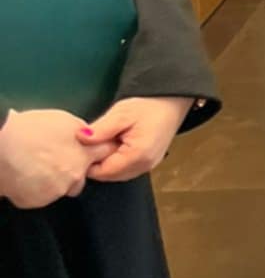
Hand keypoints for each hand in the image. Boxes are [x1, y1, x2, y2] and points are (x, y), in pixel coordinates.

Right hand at [0, 108, 93, 207]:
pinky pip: (42, 195)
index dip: (100, 149)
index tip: (93, 148)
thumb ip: (81, 131)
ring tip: (36, 165)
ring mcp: (54, 193)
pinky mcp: (36, 202)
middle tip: (54, 156)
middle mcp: (73, 178)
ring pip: (62, 187)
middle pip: (81, 175)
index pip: (105, 153)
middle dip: (74, 168)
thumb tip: (89, 136)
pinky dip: (37, 188)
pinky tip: (26, 175)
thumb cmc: (27, 131)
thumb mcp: (62, 120)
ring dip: (55, 179)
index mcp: (82, 156)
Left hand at [78, 96, 192, 182]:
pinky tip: (116, 145)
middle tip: (94, 142)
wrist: (171, 102)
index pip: (102, 172)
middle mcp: (144, 166)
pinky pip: (126, 169)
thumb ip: (100, 129)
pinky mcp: (149, 163)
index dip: (89, 161)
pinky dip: (117, 161)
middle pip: (109, 175)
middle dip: (97, 163)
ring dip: (107, 162)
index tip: (83, 146)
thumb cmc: (148, 106)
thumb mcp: (121, 114)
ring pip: (117, 174)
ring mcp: (148, 166)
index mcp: (137, 156)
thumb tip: (80, 138)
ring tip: (106, 142)